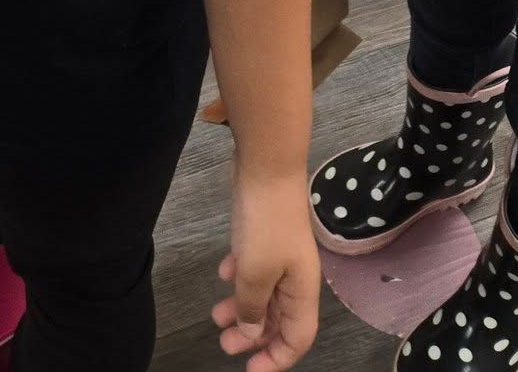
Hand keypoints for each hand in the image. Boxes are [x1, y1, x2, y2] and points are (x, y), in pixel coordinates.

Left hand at [212, 168, 319, 368]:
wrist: (267, 166)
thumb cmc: (266, 224)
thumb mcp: (256, 273)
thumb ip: (253, 308)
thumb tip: (252, 335)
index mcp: (302, 291)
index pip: (298, 339)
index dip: (278, 359)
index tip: (252, 370)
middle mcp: (295, 277)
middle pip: (278, 320)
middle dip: (253, 337)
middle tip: (225, 346)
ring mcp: (280, 254)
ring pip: (263, 294)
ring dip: (241, 308)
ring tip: (215, 316)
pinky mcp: (265, 236)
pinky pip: (254, 268)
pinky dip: (239, 276)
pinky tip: (222, 272)